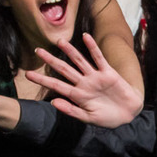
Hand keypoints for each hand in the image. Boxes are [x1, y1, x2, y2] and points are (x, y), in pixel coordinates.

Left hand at [26, 33, 144, 127]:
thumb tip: (53, 102)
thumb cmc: (108, 118)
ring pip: (79, 61)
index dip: (42, 79)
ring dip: (70, 50)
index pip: (56, 85)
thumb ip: (71, 110)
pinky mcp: (108, 73)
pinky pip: (99, 58)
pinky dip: (93, 48)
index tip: (28, 74)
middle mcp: (84, 83)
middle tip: (37, 51)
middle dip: (50, 61)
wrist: (128, 114)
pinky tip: (86, 37)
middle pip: (64, 69)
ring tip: (59, 41)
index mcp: (77, 95)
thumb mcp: (88, 118)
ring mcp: (95, 77)